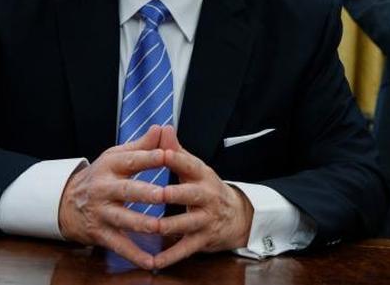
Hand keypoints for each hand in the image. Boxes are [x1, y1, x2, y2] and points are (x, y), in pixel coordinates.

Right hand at [57, 125, 167, 270]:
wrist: (65, 202)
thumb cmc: (102, 176)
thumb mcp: (117, 156)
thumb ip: (142, 146)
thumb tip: (163, 128)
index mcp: (110, 166)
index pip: (132, 160)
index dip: (149, 157)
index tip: (168, 154)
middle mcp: (104, 188)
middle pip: (126, 190)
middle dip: (144, 193)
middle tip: (163, 194)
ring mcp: (101, 212)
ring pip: (122, 219)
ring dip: (140, 224)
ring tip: (159, 227)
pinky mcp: (100, 232)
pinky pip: (119, 245)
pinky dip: (134, 254)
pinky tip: (150, 261)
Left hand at [154, 126, 253, 268]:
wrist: (236, 216)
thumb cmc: (205, 188)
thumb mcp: (195, 168)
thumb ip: (176, 150)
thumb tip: (163, 127)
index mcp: (202, 175)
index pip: (190, 164)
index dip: (177, 159)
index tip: (162, 152)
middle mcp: (206, 196)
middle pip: (190, 194)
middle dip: (174, 194)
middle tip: (157, 193)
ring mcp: (206, 219)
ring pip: (187, 223)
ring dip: (169, 226)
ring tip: (152, 227)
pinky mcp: (203, 239)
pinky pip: (185, 249)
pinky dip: (170, 257)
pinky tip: (154, 262)